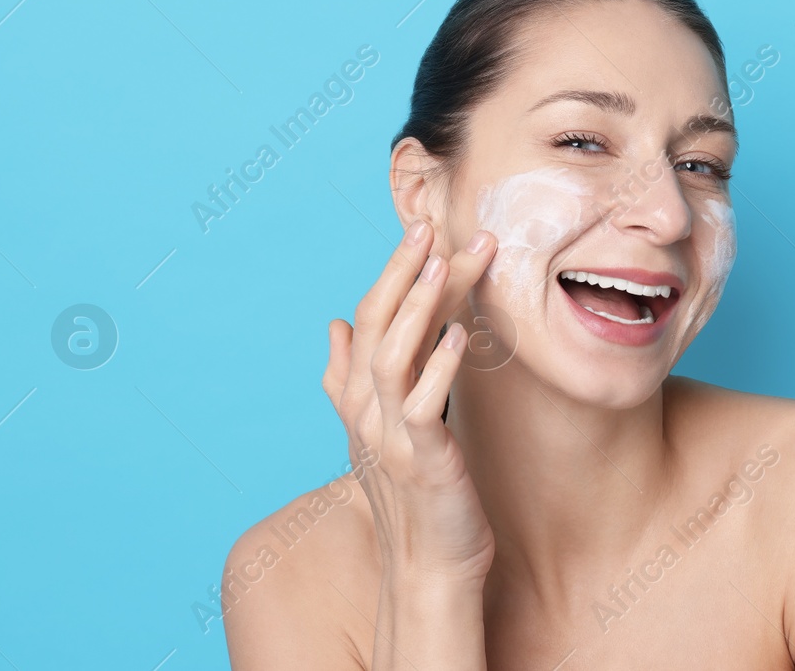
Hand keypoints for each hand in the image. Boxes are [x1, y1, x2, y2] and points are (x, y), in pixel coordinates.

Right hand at [322, 220, 499, 586]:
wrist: (428, 568)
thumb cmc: (415, 496)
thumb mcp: (380, 430)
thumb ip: (355, 376)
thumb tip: (336, 324)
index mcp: (360, 398)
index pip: (370, 318)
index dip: (393, 272)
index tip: (423, 229)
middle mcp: (367, 411)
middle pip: (376, 326)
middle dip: (401, 272)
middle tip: (429, 225)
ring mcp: (390, 436)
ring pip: (391, 358)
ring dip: (417, 307)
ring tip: (442, 263)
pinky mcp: (421, 460)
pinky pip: (422, 407)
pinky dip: (437, 368)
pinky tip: (457, 336)